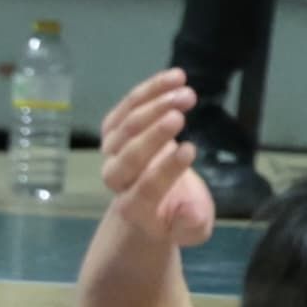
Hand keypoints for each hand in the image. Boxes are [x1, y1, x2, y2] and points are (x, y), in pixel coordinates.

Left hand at [97, 68, 216, 247]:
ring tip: (187, 93)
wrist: (152, 201)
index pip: (146, 188)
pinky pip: (127, 106)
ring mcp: (113, 151)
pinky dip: (150, 90)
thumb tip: (192, 213)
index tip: (192, 150)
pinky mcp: (116, 129)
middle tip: (180, 115)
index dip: (166, 169)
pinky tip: (176, 76)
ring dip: (154, 105)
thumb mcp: (193, 229)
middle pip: (127, 154)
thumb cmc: (176, 215)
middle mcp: (117, 178)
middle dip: (152, 134)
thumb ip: (192, 225)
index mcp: (136, 207)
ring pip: (125, 125)